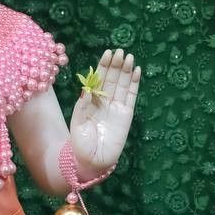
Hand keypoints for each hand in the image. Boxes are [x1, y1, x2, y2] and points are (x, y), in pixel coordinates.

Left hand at [69, 48, 140, 171]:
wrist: (91, 162)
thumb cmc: (80, 145)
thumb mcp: (77, 124)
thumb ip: (82, 106)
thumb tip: (86, 89)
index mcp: (91, 101)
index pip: (99, 80)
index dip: (103, 67)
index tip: (107, 53)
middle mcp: (105, 102)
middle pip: (112, 79)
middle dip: (116, 65)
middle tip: (120, 51)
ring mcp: (116, 107)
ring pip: (122, 85)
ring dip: (126, 70)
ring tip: (129, 56)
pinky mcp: (127, 115)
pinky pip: (131, 96)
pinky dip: (135, 84)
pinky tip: (137, 71)